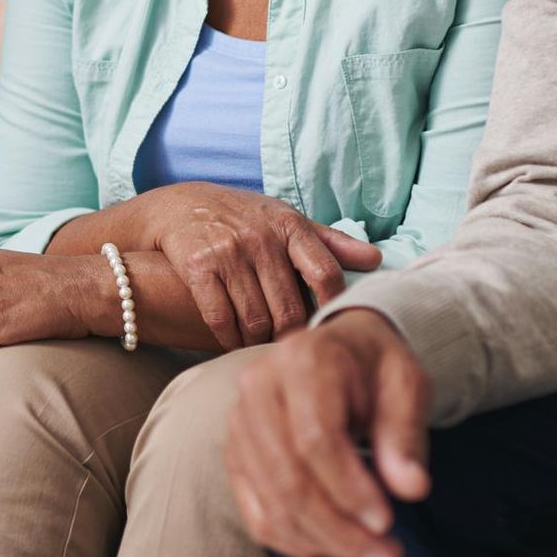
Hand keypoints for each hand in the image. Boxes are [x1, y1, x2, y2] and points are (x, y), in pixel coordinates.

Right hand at [146, 183, 381, 348]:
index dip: (331, 306)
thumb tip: (375, 259)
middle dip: (291, 335)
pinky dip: (229, 338)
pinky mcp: (199, 266)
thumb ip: (330, 242)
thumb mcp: (286, 220)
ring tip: (263, 348)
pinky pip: (220, 317)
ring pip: (254, 318)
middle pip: (288, 306)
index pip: (324, 272)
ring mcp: (229, 251)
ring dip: (259, 341)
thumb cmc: (245, 218)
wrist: (181, 206)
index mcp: (290, 226)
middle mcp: (261, 237)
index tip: (329, 327)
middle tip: (293, 350)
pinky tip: (233, 342)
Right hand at [225, 308, 429, 556]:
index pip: (315, 438)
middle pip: (288, 477)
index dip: (349, 489)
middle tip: (385, 556)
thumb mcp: (405, 386)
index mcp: (302, 360)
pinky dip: (293, 540)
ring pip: (272, 501)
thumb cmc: (374, 368)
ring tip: (370, 555)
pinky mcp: (236, 454)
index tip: (385, 522)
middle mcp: (259, 388)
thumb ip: (405, 435)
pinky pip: (255, 512)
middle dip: (339, 529)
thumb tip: (411, 488)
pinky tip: (330, 547)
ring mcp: (240, 423)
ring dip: (322, 541)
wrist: (341, 350)